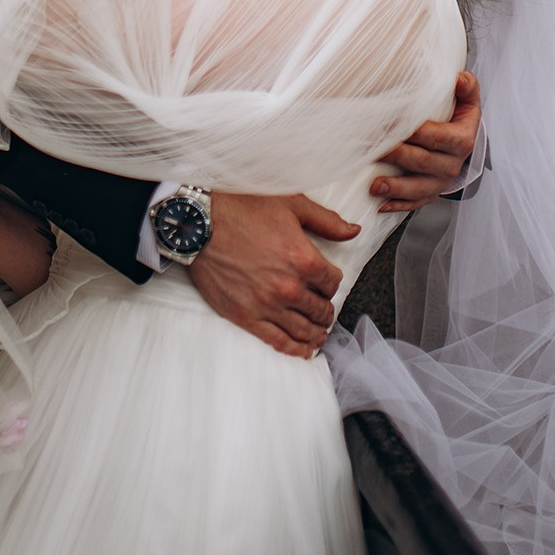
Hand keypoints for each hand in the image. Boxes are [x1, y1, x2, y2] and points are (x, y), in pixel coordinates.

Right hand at [188, 191, 359, 358]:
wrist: (200, 221)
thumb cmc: (244, 207)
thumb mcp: (291, 204)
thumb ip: (327, 221)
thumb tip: (354, 231)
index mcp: (304, 259)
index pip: (333, 282)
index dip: (331, 282)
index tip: (325, 282)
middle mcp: (289, 287)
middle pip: (320, 309)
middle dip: (325, 310)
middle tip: (324, 310)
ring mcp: (267, 305)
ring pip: (303, 330)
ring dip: (316, 333)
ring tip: (319, 334)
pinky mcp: (246, 316)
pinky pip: (279, 342)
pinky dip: (296, 349)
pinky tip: (304, 350)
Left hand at [371, 70, 480, 212]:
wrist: (465, 145)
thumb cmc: (459, 119)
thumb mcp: (468, 103)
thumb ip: (467, 88)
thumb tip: (460, 78)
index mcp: (461, 140)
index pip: (436, 136)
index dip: (413, 130)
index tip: (390, 123)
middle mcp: (452, 165)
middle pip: (422, 161)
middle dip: (396, 155)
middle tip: (372, 149)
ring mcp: (441, 182)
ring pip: (418, 188)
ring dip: (395, 188)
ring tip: (374, 185)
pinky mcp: (431, 194)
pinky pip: (415, 203)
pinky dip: (398, 205)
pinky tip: (381, 205)